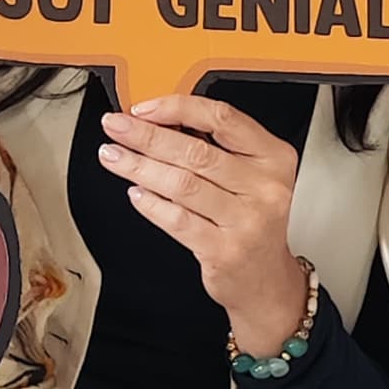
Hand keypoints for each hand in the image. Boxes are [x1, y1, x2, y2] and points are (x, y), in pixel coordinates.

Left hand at [95, 92, 313, 355]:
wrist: (265, 280)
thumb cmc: (252, 222)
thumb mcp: (250, 177)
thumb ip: (215, 147)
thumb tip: (158, 122)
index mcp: (274, 157)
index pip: (223, 119)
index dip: (178, 108)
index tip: (144, 108)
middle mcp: (266, 188)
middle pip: (196, 152)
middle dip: (147, 136)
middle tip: (116, 127)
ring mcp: (247, 221)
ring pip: (182, 185)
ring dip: (139, 167)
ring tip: (114, 156)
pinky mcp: (224, 250)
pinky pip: (178, 220)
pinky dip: (151, 204)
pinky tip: (135, 192)